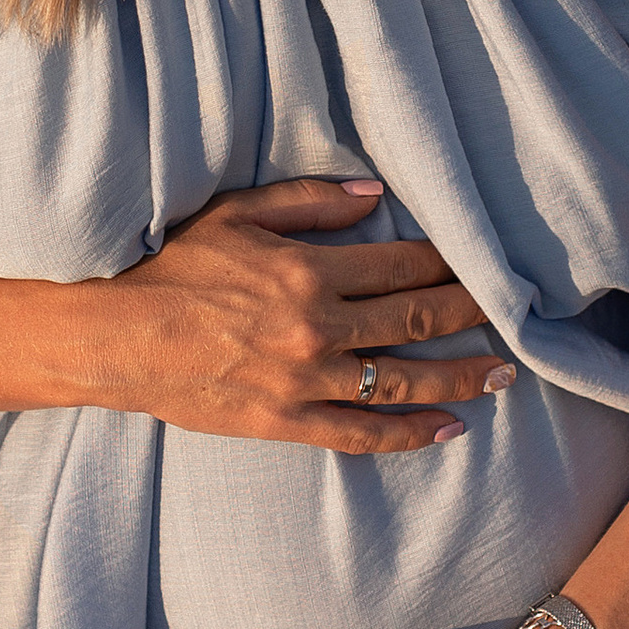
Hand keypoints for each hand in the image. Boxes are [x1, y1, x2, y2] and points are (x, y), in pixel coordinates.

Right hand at [93, 177, 512, 453]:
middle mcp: (316, 326)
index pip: (403, 264)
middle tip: (514, 314)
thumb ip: (309, 201)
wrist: (114, 337)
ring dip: (461, 377)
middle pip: (416, 318)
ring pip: (402, 378)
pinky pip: (362, 433)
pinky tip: (449, 429)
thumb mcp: (234, 213)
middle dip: (471, 314)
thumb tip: (376, 195)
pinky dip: (410, 433)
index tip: (482, 262)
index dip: (450, 262)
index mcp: (308, 270)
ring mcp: (304, 380)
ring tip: (503, 375)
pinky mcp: (286, 420)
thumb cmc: (169, 267)